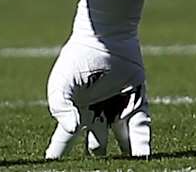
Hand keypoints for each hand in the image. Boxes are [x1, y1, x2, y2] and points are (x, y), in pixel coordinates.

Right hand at [45, 32, 150, 157]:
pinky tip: (142, 158)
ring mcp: (118, 109)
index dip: (58, 155)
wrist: (103, 37)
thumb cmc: (78, 59)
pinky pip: (140, 127)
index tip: (52, 168)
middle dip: (96, 160)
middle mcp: (97, 114)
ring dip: (122, 157)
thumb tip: (71, 130)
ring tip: (126, 171)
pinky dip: (141, 143)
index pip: (64, 142)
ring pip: (122, 141)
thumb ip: (60, 109)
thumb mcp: (61, 85)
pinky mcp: (136, 101)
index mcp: (75, 113)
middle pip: (96, 146)